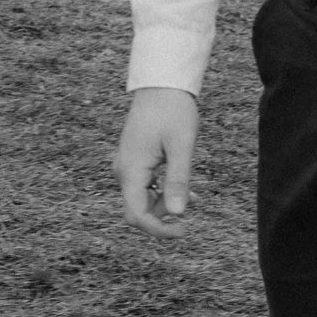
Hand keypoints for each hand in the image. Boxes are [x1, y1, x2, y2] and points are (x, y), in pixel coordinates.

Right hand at [112, 86, 199, 236]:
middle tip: (190, 214)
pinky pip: (144, 185)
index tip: (183, 231)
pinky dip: (162, 191)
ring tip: (193, 197)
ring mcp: (127, 165)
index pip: (137, 215)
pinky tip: (184, 189)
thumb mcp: (181, 146)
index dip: (158, 230)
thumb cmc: (173, 111)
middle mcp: (123, 171)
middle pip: (137, 210)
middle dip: (162, 218)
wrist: (161, 85)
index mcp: (131, 171)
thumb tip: (179, 213)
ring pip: (142, 199)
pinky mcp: (134, 160)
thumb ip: (178, 180)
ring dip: (164, 204)